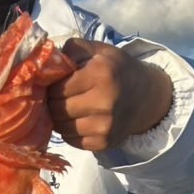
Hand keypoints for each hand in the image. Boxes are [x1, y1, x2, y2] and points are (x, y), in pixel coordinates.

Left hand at [48, 39, 172, 151]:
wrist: (146, 96)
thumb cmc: (115, 69)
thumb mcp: (97, 50)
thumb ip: (71, 50)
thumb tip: (46, 64)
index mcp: (101, 74)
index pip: (57, 88)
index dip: (52, 86)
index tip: (57, 84)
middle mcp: (104, 102)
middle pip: (57, 110)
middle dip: (53, 103)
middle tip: (60, 98)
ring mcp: (105, 126)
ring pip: (61, 128)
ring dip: (59, 119)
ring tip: (69, 109)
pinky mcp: (104, 143)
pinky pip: (71, 141)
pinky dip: (69, 132)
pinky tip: (79, 121)